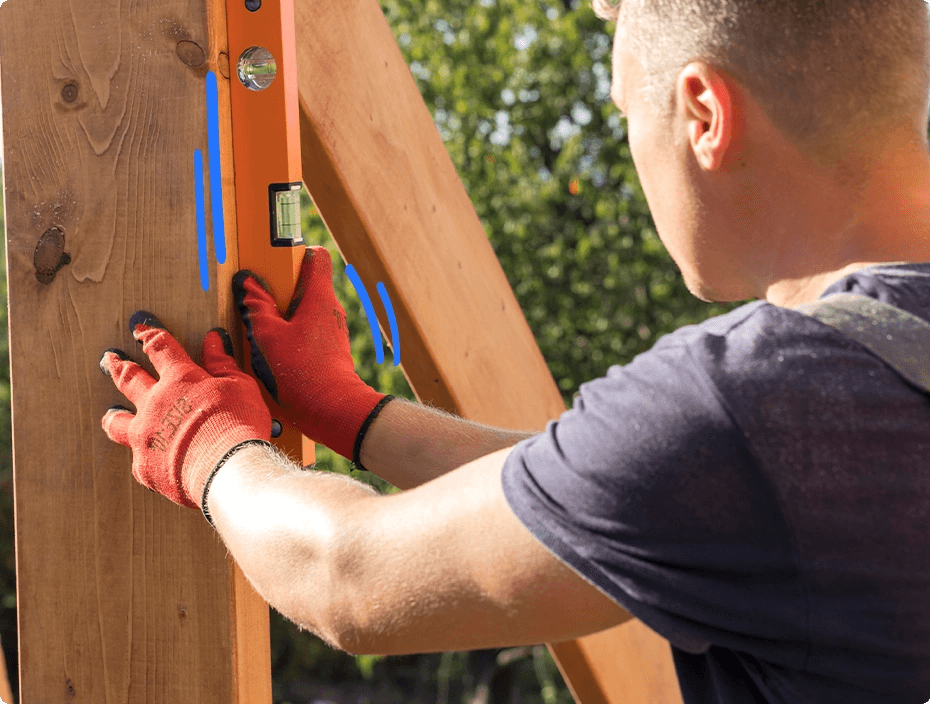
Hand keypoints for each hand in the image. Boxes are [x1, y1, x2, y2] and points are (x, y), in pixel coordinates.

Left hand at [100, 311, 272, 514]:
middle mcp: (155, 404)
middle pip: (129, 379)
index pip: (160, 348)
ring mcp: (146, 437)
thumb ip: (222, 364)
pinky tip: (149, 458)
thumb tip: (213, 341)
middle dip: (119, 366)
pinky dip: (145, 456)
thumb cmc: (239, 424)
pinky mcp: (146, 467)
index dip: (150, 336)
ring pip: (118, 422)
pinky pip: (139, 459)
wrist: (228, 469)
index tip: (140, 330)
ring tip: (112, 414)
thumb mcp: (239, 387)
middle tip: (110, 359)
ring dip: (115, 415)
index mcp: (179, 380)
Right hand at [232, 246, 391, 462]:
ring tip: (262, 331)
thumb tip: (247, 284)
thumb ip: (256, 308)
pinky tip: (275, 353)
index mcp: (319, 297)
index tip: (272, 261)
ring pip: (305, 311)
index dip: (295, 253)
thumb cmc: (303, 372)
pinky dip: (292, 336)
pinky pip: (308, 333)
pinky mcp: (330, 350)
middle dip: (280, 291)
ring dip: (284, 316)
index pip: (316, 257)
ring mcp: (332, 331)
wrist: (333, 410)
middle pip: (305, 285)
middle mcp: (331, 310)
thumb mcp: (268, 337)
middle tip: (257, 301)